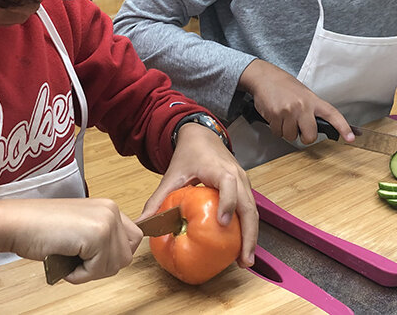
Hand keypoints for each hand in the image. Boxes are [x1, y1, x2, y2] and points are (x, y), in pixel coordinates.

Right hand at [0, 198, 142, 282]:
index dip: (112, 256)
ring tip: (68, 258)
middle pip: (126, 256)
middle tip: (76, 261)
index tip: (91, 258)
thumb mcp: (80, 228)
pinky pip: (98, 270)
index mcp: (108, 207)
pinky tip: (63, 260)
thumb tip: (117, 260)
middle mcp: (111, 210)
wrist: (16, 223)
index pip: (133, 240)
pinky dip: (79, 274)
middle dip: (101, 266)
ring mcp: (106, 221)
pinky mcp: (97, 234)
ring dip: (89, 271)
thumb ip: (101, 238)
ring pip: (114, 266)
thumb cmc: (40, 228)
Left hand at [140, 123, 257, 268]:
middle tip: (243, 259)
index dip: (227, 203)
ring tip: (245, 260)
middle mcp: (237, 176)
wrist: (203, 136)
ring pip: (253, 211)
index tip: (222, 223)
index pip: (228, 185)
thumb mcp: (172, 175)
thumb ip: (158, 199)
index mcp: (220, 170)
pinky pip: (250, 210)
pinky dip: (249, 229)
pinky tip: (241, 247)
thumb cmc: (189, 155)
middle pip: (249, 206)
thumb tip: (142, 224)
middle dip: (249, 234)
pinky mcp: (245, 189)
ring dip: (252, 236)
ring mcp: (244, 183)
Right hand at [237, 58, 353, 144]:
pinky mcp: (275, 115)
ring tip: (283, 117)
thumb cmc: (284, 86)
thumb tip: (323, 125)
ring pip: (291, 136)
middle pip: (310, 135)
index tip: (350, 138)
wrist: (264, 77)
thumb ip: (312, 109)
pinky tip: (275, 116)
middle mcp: (303, 106)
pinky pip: (278, 132)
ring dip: (286, 131)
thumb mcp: (304, 94)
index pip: (332, 114)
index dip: (343, 127)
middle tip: (299, 129)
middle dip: (304, 137)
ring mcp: (289, 111)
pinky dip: (276, 128)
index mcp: (313, 100)